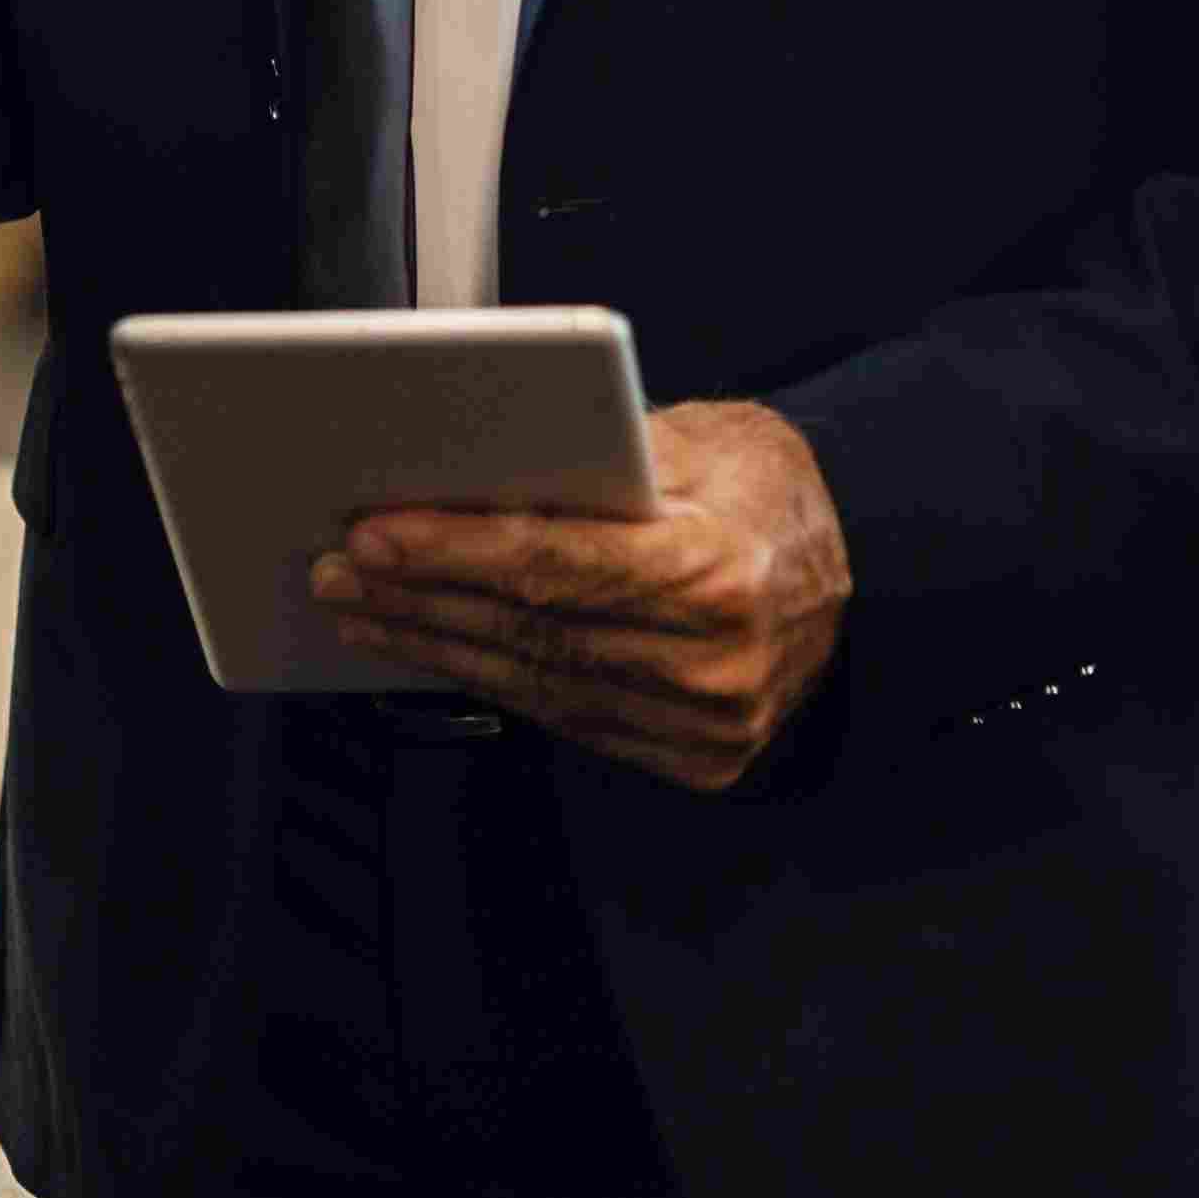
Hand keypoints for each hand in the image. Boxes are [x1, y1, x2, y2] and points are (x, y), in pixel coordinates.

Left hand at [314, 400, 849, 794]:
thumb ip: (603, 457)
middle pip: (533, 630)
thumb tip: (475, 458)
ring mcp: (708, 723)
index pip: (559, 565)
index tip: (374, 533)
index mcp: (721, 572)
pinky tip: (436, 650)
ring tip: (361, 610)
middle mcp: (716, 661)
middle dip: (420, 599)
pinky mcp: (697, 758)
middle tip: (337, 569)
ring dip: (435, 645)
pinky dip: (493, 683)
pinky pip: (569, 719)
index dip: (456, 551)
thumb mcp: (706, 440)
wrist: (861, 572)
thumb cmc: (768, 490)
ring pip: (538, 684)